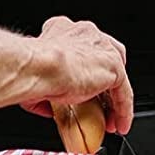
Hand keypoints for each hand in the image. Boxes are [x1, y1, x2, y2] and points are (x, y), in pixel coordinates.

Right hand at [24, 15, 134, 134]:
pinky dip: (123, 110)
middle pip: (104, 58)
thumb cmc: (30, 69)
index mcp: (63, 30)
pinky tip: (120, 124)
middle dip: (104, 82)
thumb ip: (45, 90)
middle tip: (99, 105)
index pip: (79, 47)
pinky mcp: (113, 66)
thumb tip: (46, 107)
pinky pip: (123, 92)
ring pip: (116, 76)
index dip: (82, 67)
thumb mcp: (35, 78)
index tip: (79, 88)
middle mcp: (86, 33)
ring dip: (114, 100)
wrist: (38, 67)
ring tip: (111, 120)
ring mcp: (102, 48)